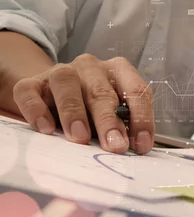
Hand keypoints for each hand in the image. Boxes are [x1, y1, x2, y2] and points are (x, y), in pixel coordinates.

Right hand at [12, 54, 153, 153]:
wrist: (54, 96)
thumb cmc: (94, 110)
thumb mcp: (115, 115)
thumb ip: (125, 126)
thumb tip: (133, 149)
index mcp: (118, 71)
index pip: (135, 90)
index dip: (141, 119)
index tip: (140, 145)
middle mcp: (91, 67)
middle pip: (101, 91)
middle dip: (109, 121)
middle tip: (114, 146)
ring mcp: (60, 72)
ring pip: (66, 83)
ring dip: (74, 112)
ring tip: (80, 138)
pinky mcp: (32, 83)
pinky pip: (30, 92)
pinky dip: (37, 111)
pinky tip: (46, 129)